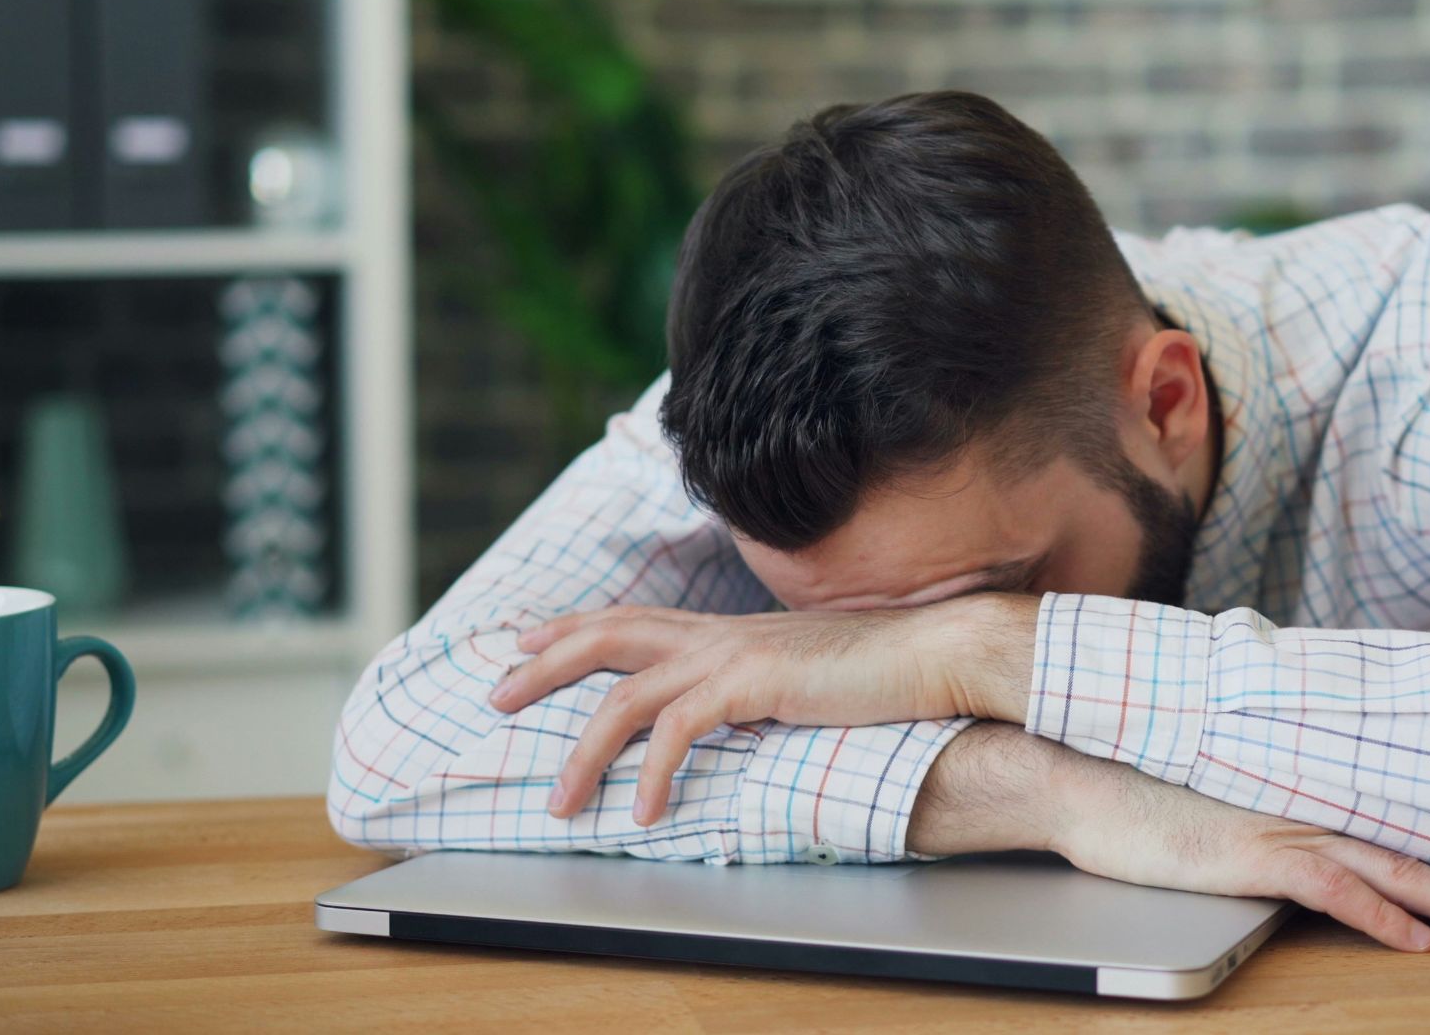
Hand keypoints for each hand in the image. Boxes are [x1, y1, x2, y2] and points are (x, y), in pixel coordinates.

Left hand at [489, 595, 1037, 822]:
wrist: (934, 654)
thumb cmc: (883, 670)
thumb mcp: (805, 673)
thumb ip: (762, 683)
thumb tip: (740, 708)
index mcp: (730, 629)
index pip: (633, 617)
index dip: (573, 629)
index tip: (525, 643)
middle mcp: (720, 633)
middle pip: (607, 636)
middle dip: (544, 666)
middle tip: (494, 696)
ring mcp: (733, 654)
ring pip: (626, 695)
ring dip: (584, 751)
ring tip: (561, 801)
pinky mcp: (753, 684)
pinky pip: (678, 731)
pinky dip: (653, 774)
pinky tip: (646, 812)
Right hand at [909, 724, 1429, 952]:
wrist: (1084, 776)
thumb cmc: (1145, 789)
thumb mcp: (1227, 800)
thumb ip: (1277, 810)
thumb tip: (1315, 836)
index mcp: (1310, 793)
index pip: (1409, 830)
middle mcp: (1311, 806)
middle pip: (1423, 850)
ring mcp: (1285, 827)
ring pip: (1398, 868)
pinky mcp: (1252, 854)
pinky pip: (1332, 887)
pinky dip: (1380, 914)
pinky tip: (1419, 940)